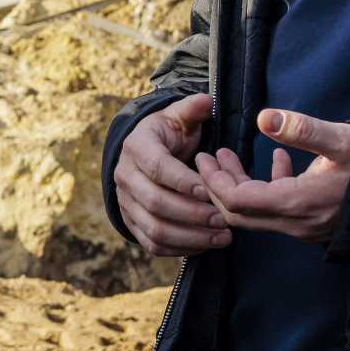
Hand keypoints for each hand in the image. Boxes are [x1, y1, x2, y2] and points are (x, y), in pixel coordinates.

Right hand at [113, 92, 230, 255]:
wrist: (142, 153)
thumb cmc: (167, 134)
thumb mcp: (178, 117)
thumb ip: (192, 110)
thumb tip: (205, 101)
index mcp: (137, 147)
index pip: (158, 168)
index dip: (184, 182)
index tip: (211, 191)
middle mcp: (124, 176)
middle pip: (156, 203)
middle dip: (193, 214)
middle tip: (225, 219)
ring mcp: (125, 202)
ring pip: (155, 229)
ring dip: (191, 237)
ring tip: (222, 237)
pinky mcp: (131, 222)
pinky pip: (152, 244)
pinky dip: (179, 249)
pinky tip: (205, 245)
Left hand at [195, 108, 349, 243]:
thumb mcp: (340, 141)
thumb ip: (301, 129)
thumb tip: (263, 118)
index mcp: (297, 203)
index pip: (237, 202)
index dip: (214, 181)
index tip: (203, 157)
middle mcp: (296, 223)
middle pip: (239, 213)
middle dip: (218, 185)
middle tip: (207, 157)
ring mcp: (305, 228)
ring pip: (257, 213)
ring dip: (238, 185)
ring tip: (229, 155)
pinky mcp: (314, 225)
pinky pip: (278, 211)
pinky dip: (266, 187)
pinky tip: (277, 160)